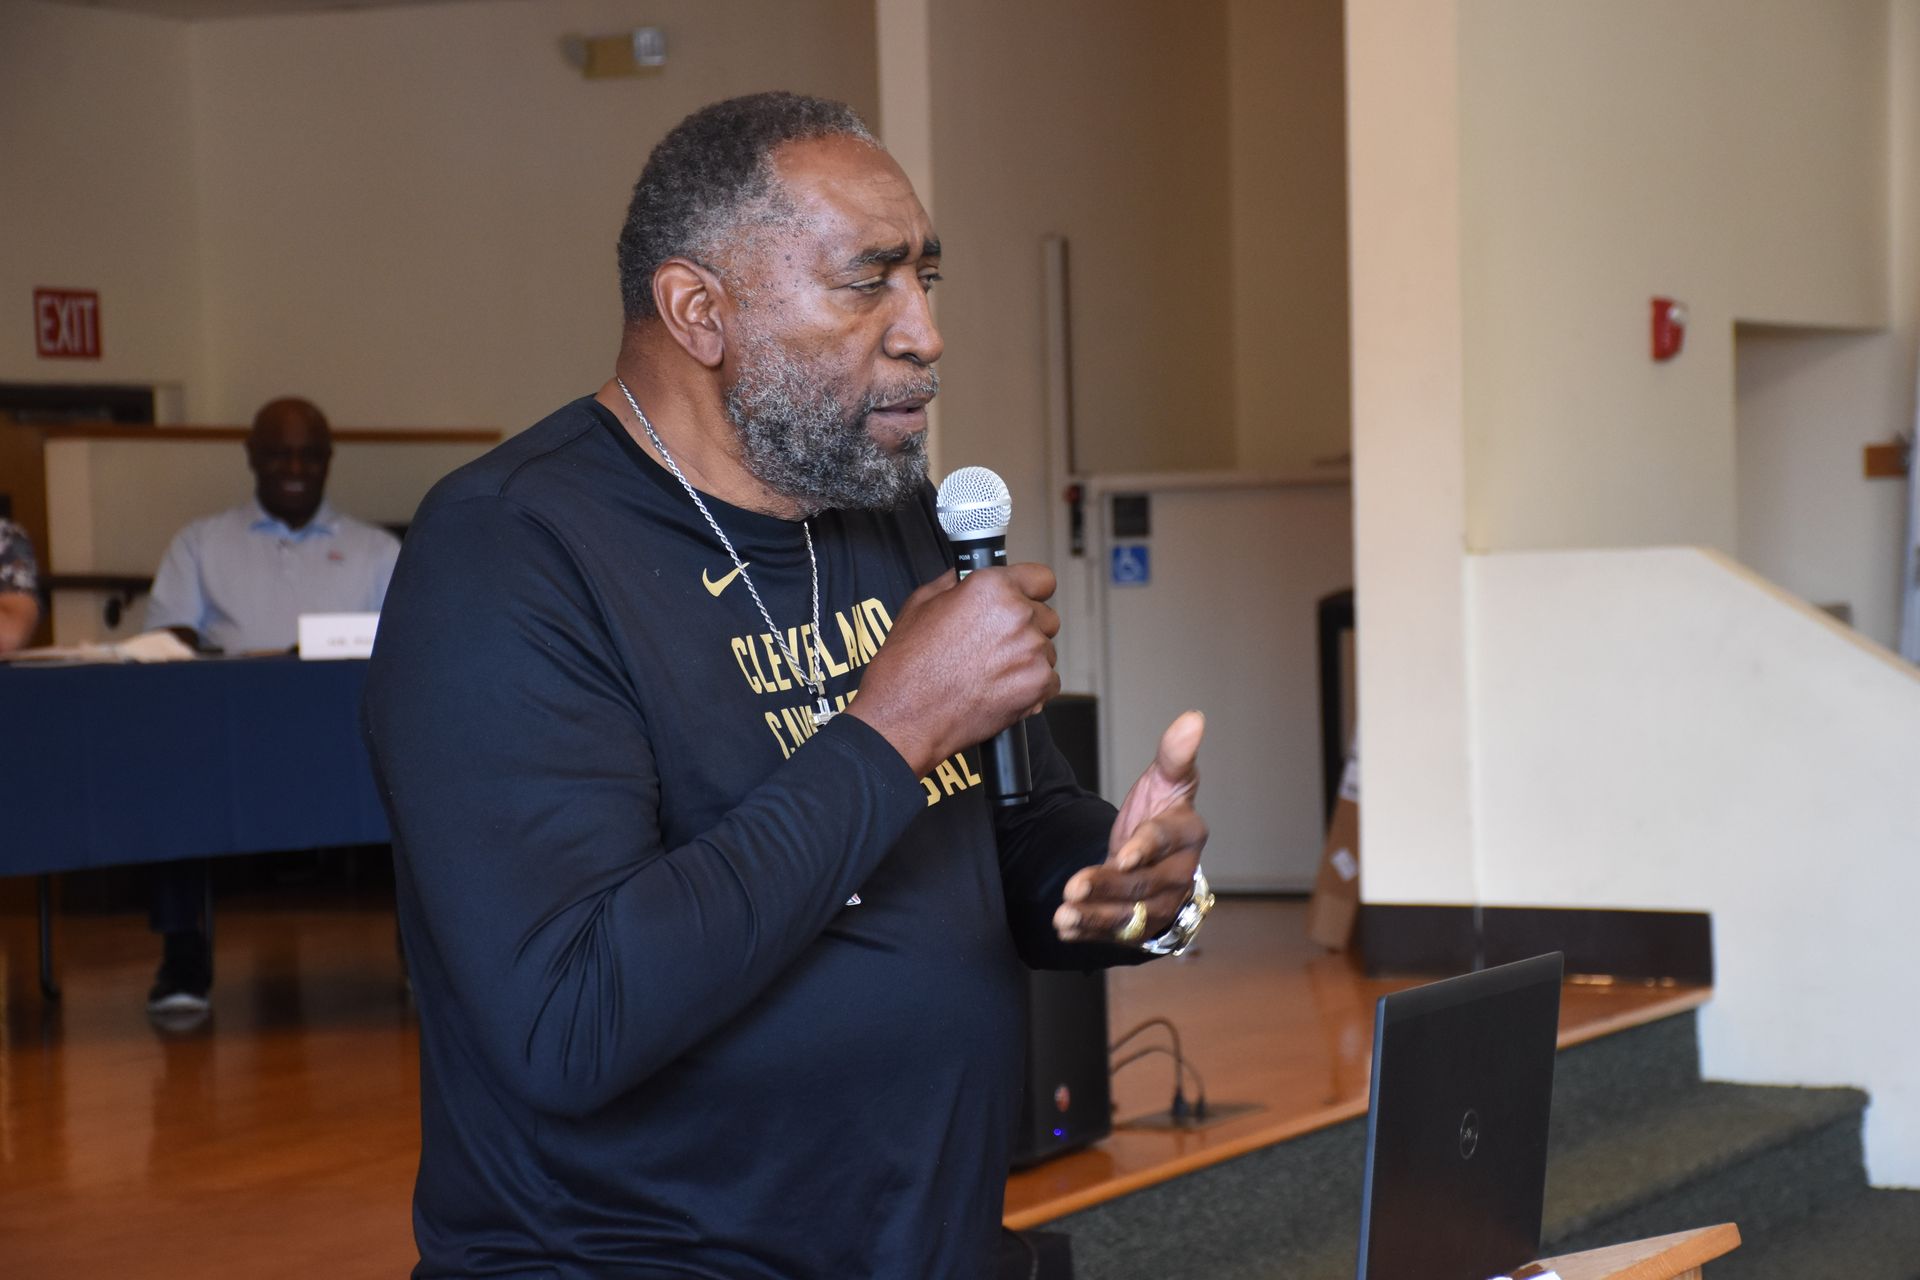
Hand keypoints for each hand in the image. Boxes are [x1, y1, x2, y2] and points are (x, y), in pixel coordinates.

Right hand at [848, 564, 1060, 775]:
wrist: (905, 716)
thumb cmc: (908, 666)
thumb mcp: (921, 603)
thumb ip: (956, 583)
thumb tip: (969, 576)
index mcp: (992, 588)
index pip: (1041, 578)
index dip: (1029, 591)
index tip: (1024, 600)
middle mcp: (1017, 615)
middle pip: (1046, 616)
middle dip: (1027, 628)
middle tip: (996, 645)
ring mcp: (1031, 652)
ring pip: (1046, 650)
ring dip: (1028, 659)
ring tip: (991, 671)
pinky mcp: (1037, 685)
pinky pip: (1049, 681)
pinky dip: (1031, 687)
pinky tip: (1000, 689)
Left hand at [1052, 711, 1206, 943]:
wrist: (1155, 854)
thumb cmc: (1162, 811)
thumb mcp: (1166, 780)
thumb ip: (1174, 754)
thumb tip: (1192, 719)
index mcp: (1187, 833)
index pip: (1164, 841)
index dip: (1143, 848)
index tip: (1121, 854)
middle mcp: (1179, 873)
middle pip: (1141, 882)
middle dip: (1107, 886)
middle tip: (1074, 886)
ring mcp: (1161, 903)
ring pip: (1128, 913)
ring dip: (1094, 915)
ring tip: (1064, 913)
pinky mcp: (1141, 926)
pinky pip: (1115, 932)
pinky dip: (1088, 931)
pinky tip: (1065, 927)